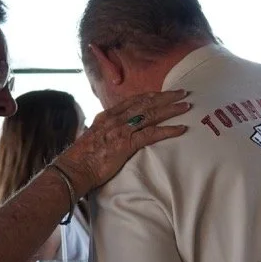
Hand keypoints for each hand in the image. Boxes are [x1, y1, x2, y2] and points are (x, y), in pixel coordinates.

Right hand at [57, 89, 190, 193]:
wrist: (74, 169)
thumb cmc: (82, 158)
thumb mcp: (94, 136)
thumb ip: (106, 130)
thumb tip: (114, 131)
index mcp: (108, 115)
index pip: (134, 100)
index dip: (151, 95)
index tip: (164, 92)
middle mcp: (116, 118)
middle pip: (146, 102)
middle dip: (166, 97)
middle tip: (182, 92)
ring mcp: (121, 130)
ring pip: (151, 114)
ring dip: (171, 109)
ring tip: (186, 106)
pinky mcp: (126, 144)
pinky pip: (152, 134)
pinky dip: (168, 130)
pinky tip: (181, 128)